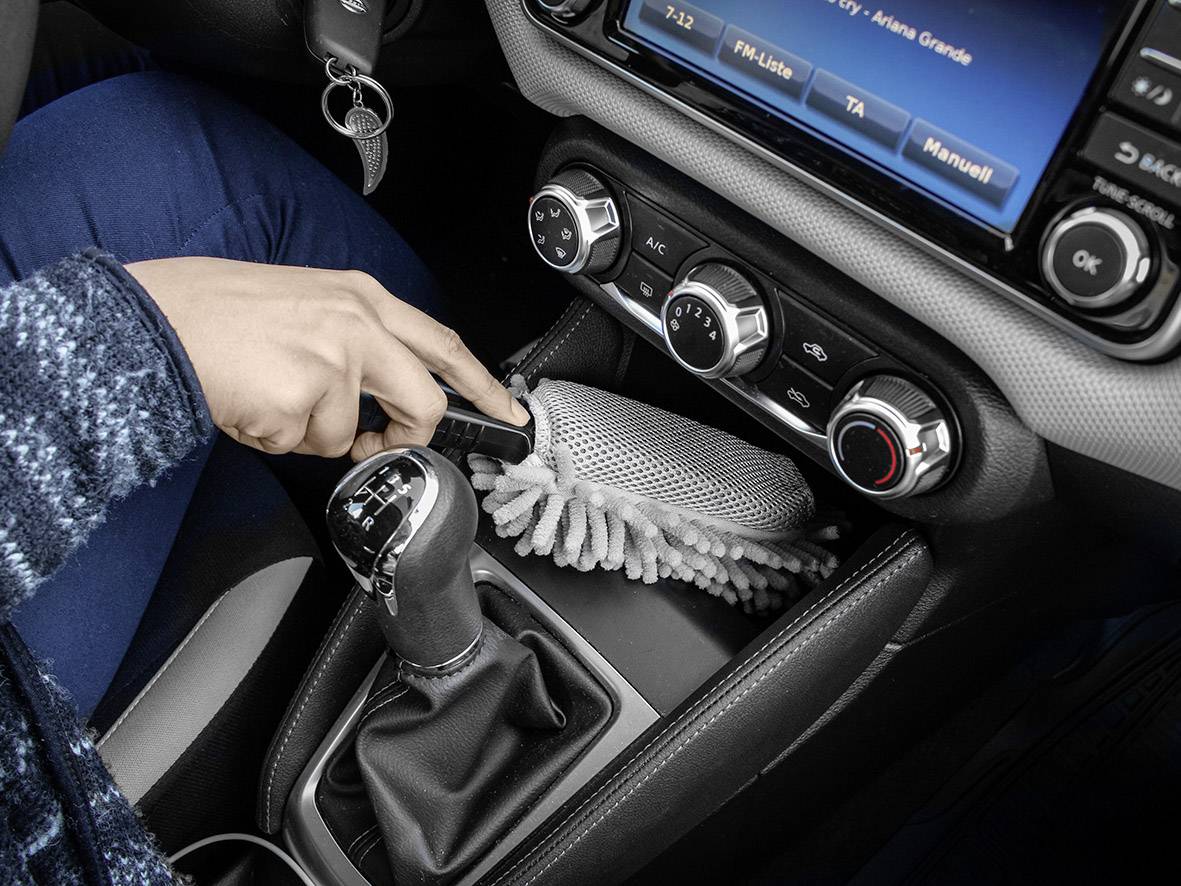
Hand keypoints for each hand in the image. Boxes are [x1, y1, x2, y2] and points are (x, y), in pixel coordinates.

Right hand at [125, 257, 527, 459]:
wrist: (153, 317)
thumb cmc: (217, 311)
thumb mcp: (307, 304)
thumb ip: (357, 343)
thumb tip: (381, 400)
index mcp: (362, 297)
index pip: (443, 345)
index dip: (483, 385)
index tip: (510, 413)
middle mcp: (357, 324)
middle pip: (424, 404)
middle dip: (404, 436)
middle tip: (372, 443)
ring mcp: (332, 362)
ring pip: (349, 436)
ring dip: (308, 434)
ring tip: (267, 395)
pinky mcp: (301, 398)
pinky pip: (302, 447)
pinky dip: (273, 439)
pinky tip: (247, 403)